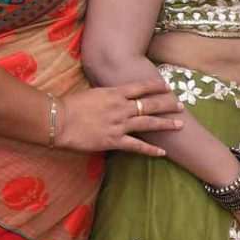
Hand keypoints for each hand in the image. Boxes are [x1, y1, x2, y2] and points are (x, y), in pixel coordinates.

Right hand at [60, 80, 183, 156]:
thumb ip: (106, 94)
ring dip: (166, 124)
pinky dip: (150, 150)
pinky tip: (163, 152)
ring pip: (148, 123)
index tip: (168, 87)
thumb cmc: (70, 105)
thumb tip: (114, 94)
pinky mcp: (114, 140)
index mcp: (113, 93)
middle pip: (149, 104)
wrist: (58, 120)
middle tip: (181, 105)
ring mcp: (119, 124)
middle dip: (167, 104)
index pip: (140, 87)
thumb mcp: (91, 93)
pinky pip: (137, 146)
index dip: (156, 86)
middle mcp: (120, 107)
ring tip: (179, 124)